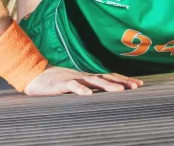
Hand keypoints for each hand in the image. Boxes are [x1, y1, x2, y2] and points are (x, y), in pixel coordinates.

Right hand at [24, 66, 142, 95]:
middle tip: (136, 87)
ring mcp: (74, 78)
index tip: (139, 84)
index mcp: (88, 77)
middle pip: (106, 78)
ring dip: (108, 86)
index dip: (124, 80)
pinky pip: (73, 86)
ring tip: (120, 91)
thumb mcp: (75, 85)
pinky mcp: (62, 83)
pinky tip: (88, 96)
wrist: (35, 75)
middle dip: (122, 82)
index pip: (109, 77)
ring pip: (94, 81)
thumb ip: (87, 89)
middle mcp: (84, 76)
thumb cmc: (56, 83)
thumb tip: (101, 97)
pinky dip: (81, 90)